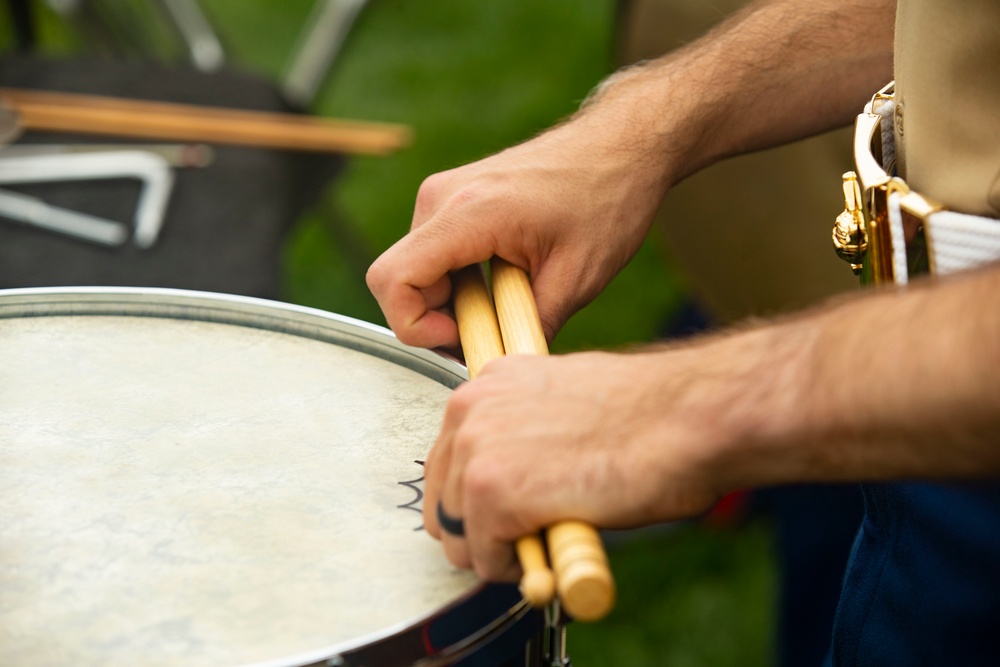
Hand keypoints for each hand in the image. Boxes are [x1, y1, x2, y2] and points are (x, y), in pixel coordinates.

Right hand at [366, 107, 670, 349]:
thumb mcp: (577, 278)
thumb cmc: (606, 201)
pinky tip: (505, 280)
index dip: (415, 326)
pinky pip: (434, 253)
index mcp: (470, 213)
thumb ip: (532, 327)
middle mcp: (442, 197)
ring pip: (416, 270)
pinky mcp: (452, 197)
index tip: (463, 337)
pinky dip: (460, 281)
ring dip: (454, 300)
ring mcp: (444, 193)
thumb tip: (506, 367)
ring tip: (511, 300)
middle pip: (399, 280)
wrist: (620, 147)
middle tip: (497, 329)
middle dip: (438, 319)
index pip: (394, 279)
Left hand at [421, 350, 728, 580]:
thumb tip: (517, 469)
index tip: (513, 511)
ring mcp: (477, 451)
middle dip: (482, 529)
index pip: (449, 462)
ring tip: (551, 534)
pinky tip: (557, 541)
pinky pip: (486, 559)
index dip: (480, 498)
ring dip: (501, 550)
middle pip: (444, 502)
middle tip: (531, 533)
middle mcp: (469, 410)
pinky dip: (519, 568)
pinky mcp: (493, 493)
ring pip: (457, 536)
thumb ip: (524, 430)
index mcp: (486, 384)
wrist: (683, 417)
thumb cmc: (646, 411)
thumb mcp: (564, 400)